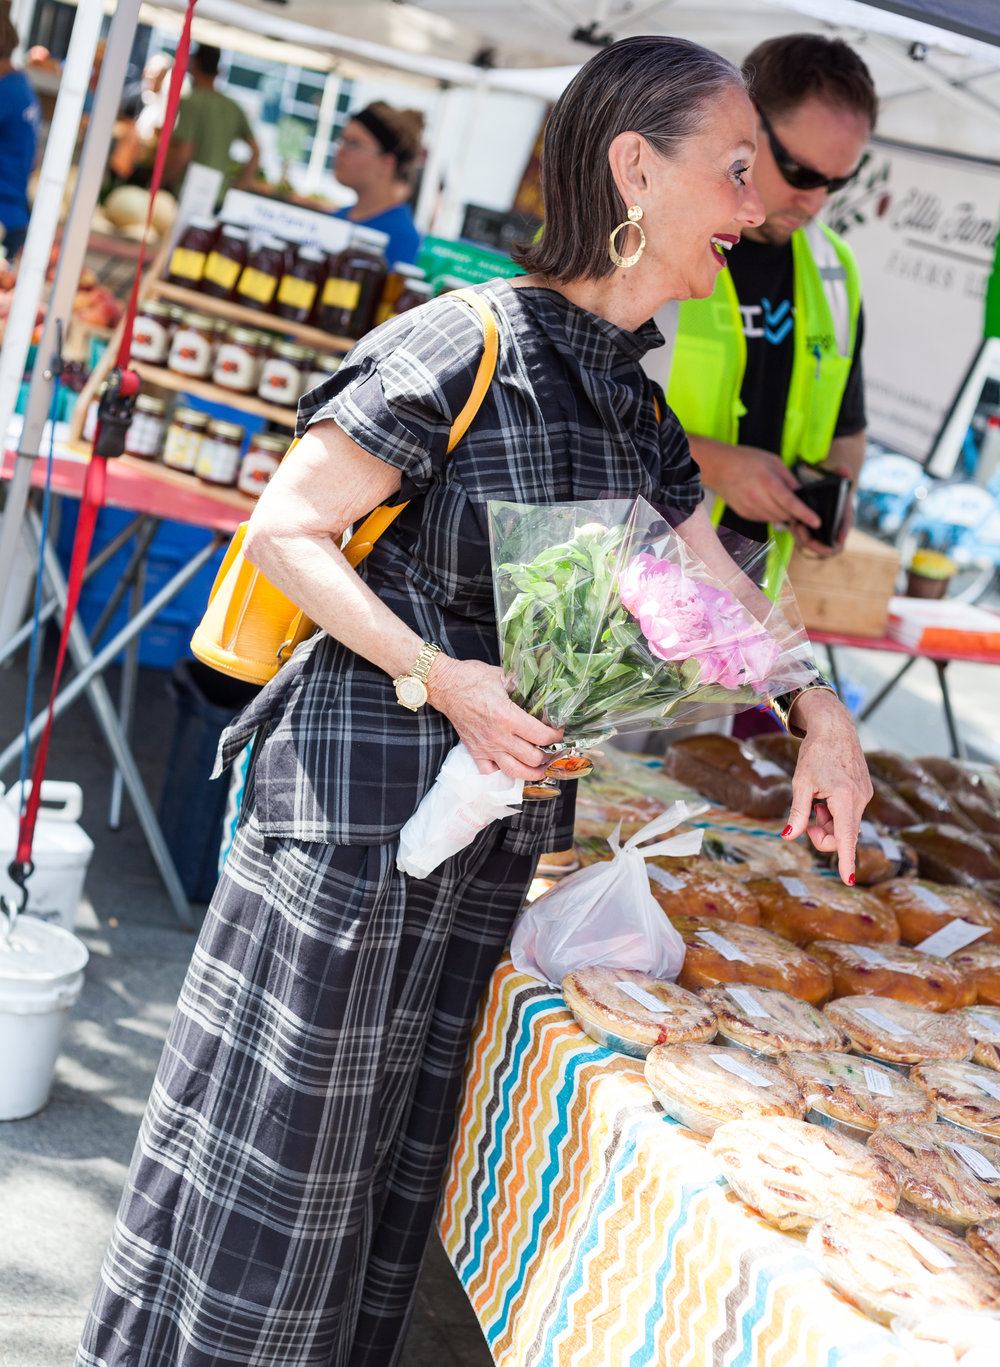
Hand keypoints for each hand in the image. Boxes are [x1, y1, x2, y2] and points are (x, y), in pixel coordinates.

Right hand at [427, 656, 562, 779]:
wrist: (445, 685)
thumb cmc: (473, 678)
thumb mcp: (504, 676)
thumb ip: (524, 686)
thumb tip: (544, 689)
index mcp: (508, 717)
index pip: (542, 737)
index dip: (556, 736)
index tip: (559, 731)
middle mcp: (499, 736)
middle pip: (533, 758)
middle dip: (549, 755)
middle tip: (554, 748)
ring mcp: (486, 747)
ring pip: (515, 772)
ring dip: (532, 773)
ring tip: (541, 768)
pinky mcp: (475, 752)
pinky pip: (490, 773)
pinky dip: (503, 774)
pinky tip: (513, 766)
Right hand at [710, 446, 821, 530]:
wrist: (719, 467)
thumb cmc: (746, 460)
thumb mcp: (773, 461)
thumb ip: (789, 478)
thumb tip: (801, 493)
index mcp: (769, 483)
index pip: (791, 504)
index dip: (806, 515)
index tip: (816, 522)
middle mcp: (759, 499)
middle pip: (785, 515)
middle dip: (794, 513)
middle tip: (796, 505)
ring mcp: (750, 508)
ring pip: (775, 519)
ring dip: (782, 513)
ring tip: (777, 499)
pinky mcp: (744, 514)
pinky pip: (764, 519)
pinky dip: (770, 514)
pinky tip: (765, 501)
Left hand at [781, 689, 871, 884]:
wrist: (835, 727)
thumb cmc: (815, 752)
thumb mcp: (801, 783)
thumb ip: (798, 812)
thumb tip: (789, 836)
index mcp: (845, 798)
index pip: (847, 838)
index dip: (846, 861)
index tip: (848, 880)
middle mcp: (861, 799)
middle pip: (842, 836)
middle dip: (822, 835)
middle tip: (808, 817)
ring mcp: (866, 796)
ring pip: (845, 825)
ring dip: (827, 821)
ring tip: (816, 798)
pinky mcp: (865, 793)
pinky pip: (848, 814)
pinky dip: (834, 812)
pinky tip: (826, 794)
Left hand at [792, 463, 854, 556]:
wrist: (825, 492)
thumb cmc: (833, 487)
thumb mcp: (839, 478)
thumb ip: (842, 474)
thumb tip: (845, 470)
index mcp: (845, 519)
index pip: (845, 532)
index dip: (841, 536)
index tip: (837, 539)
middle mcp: (835, 531)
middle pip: (830, 548)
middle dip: (820, 546)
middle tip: (809, 538)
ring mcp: (822, 535)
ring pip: (814, 547)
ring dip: (804, 539)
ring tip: (797, 525)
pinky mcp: (810, 535)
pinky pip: (804, 542)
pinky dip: (797, 535)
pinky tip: (793, 523)